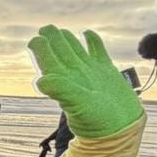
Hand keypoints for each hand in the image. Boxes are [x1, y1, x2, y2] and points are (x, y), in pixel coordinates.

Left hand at [28, 25, 142, 138]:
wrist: (120, 128)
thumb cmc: (97, 120)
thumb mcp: (77, 105)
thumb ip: (60, 90)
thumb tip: (40, 79)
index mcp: (62, 80)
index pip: (47, 60)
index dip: (40, 48)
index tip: (35, 39)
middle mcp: (73, 74)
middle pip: (59, 52)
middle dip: (51, 39)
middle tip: (45, 28)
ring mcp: (89, 72)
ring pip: (75, 50)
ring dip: (67, 40)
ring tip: (59, 31)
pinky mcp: (106, 71)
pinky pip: (97, 52)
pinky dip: (92, 42)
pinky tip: (87, 33)